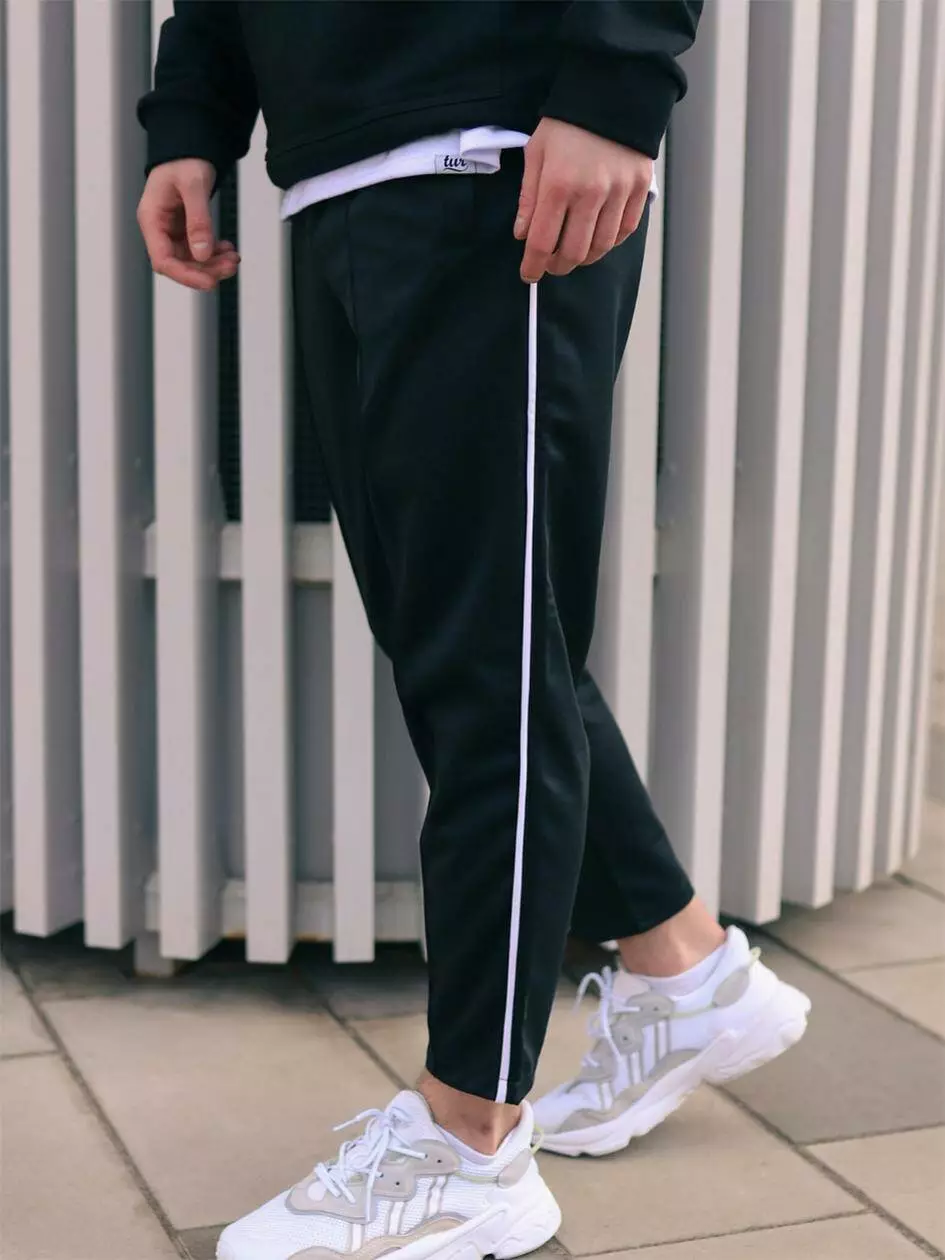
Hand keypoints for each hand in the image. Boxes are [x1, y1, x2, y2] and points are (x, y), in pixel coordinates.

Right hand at [137, 158, 239, 291]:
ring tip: (233, 257)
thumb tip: (202, 254)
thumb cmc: (184, 160)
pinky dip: (215, 253)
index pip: (162, 259)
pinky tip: (228, 249)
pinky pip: (198, 250)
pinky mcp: (184, 230)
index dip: (185, 275)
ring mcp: (172, 231)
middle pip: (179, 264)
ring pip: (191, 260)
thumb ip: (198, 220)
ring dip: (213, 263)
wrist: (189, 147)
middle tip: (230, 266)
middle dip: (206, 270)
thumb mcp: (193, 186)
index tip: (208, 282)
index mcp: (151, 218)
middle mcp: (159, 228)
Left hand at [514, 119, 651, 282]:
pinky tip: (597, 239)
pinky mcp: (639, 189)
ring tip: (572, 254)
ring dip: (583, 258)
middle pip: (573, 251)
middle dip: (558, 266)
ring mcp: (619, 192)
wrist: (612, 91)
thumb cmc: (568, 122)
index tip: (529, 275)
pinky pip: (624, 231)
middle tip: (550, 265)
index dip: (533, 265)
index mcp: (559, 184)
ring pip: (601, 247)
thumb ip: (529, 196)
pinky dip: (609, 243)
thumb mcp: (537, 152)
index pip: (542, 241)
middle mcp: (591, 193)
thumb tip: (522, 234)